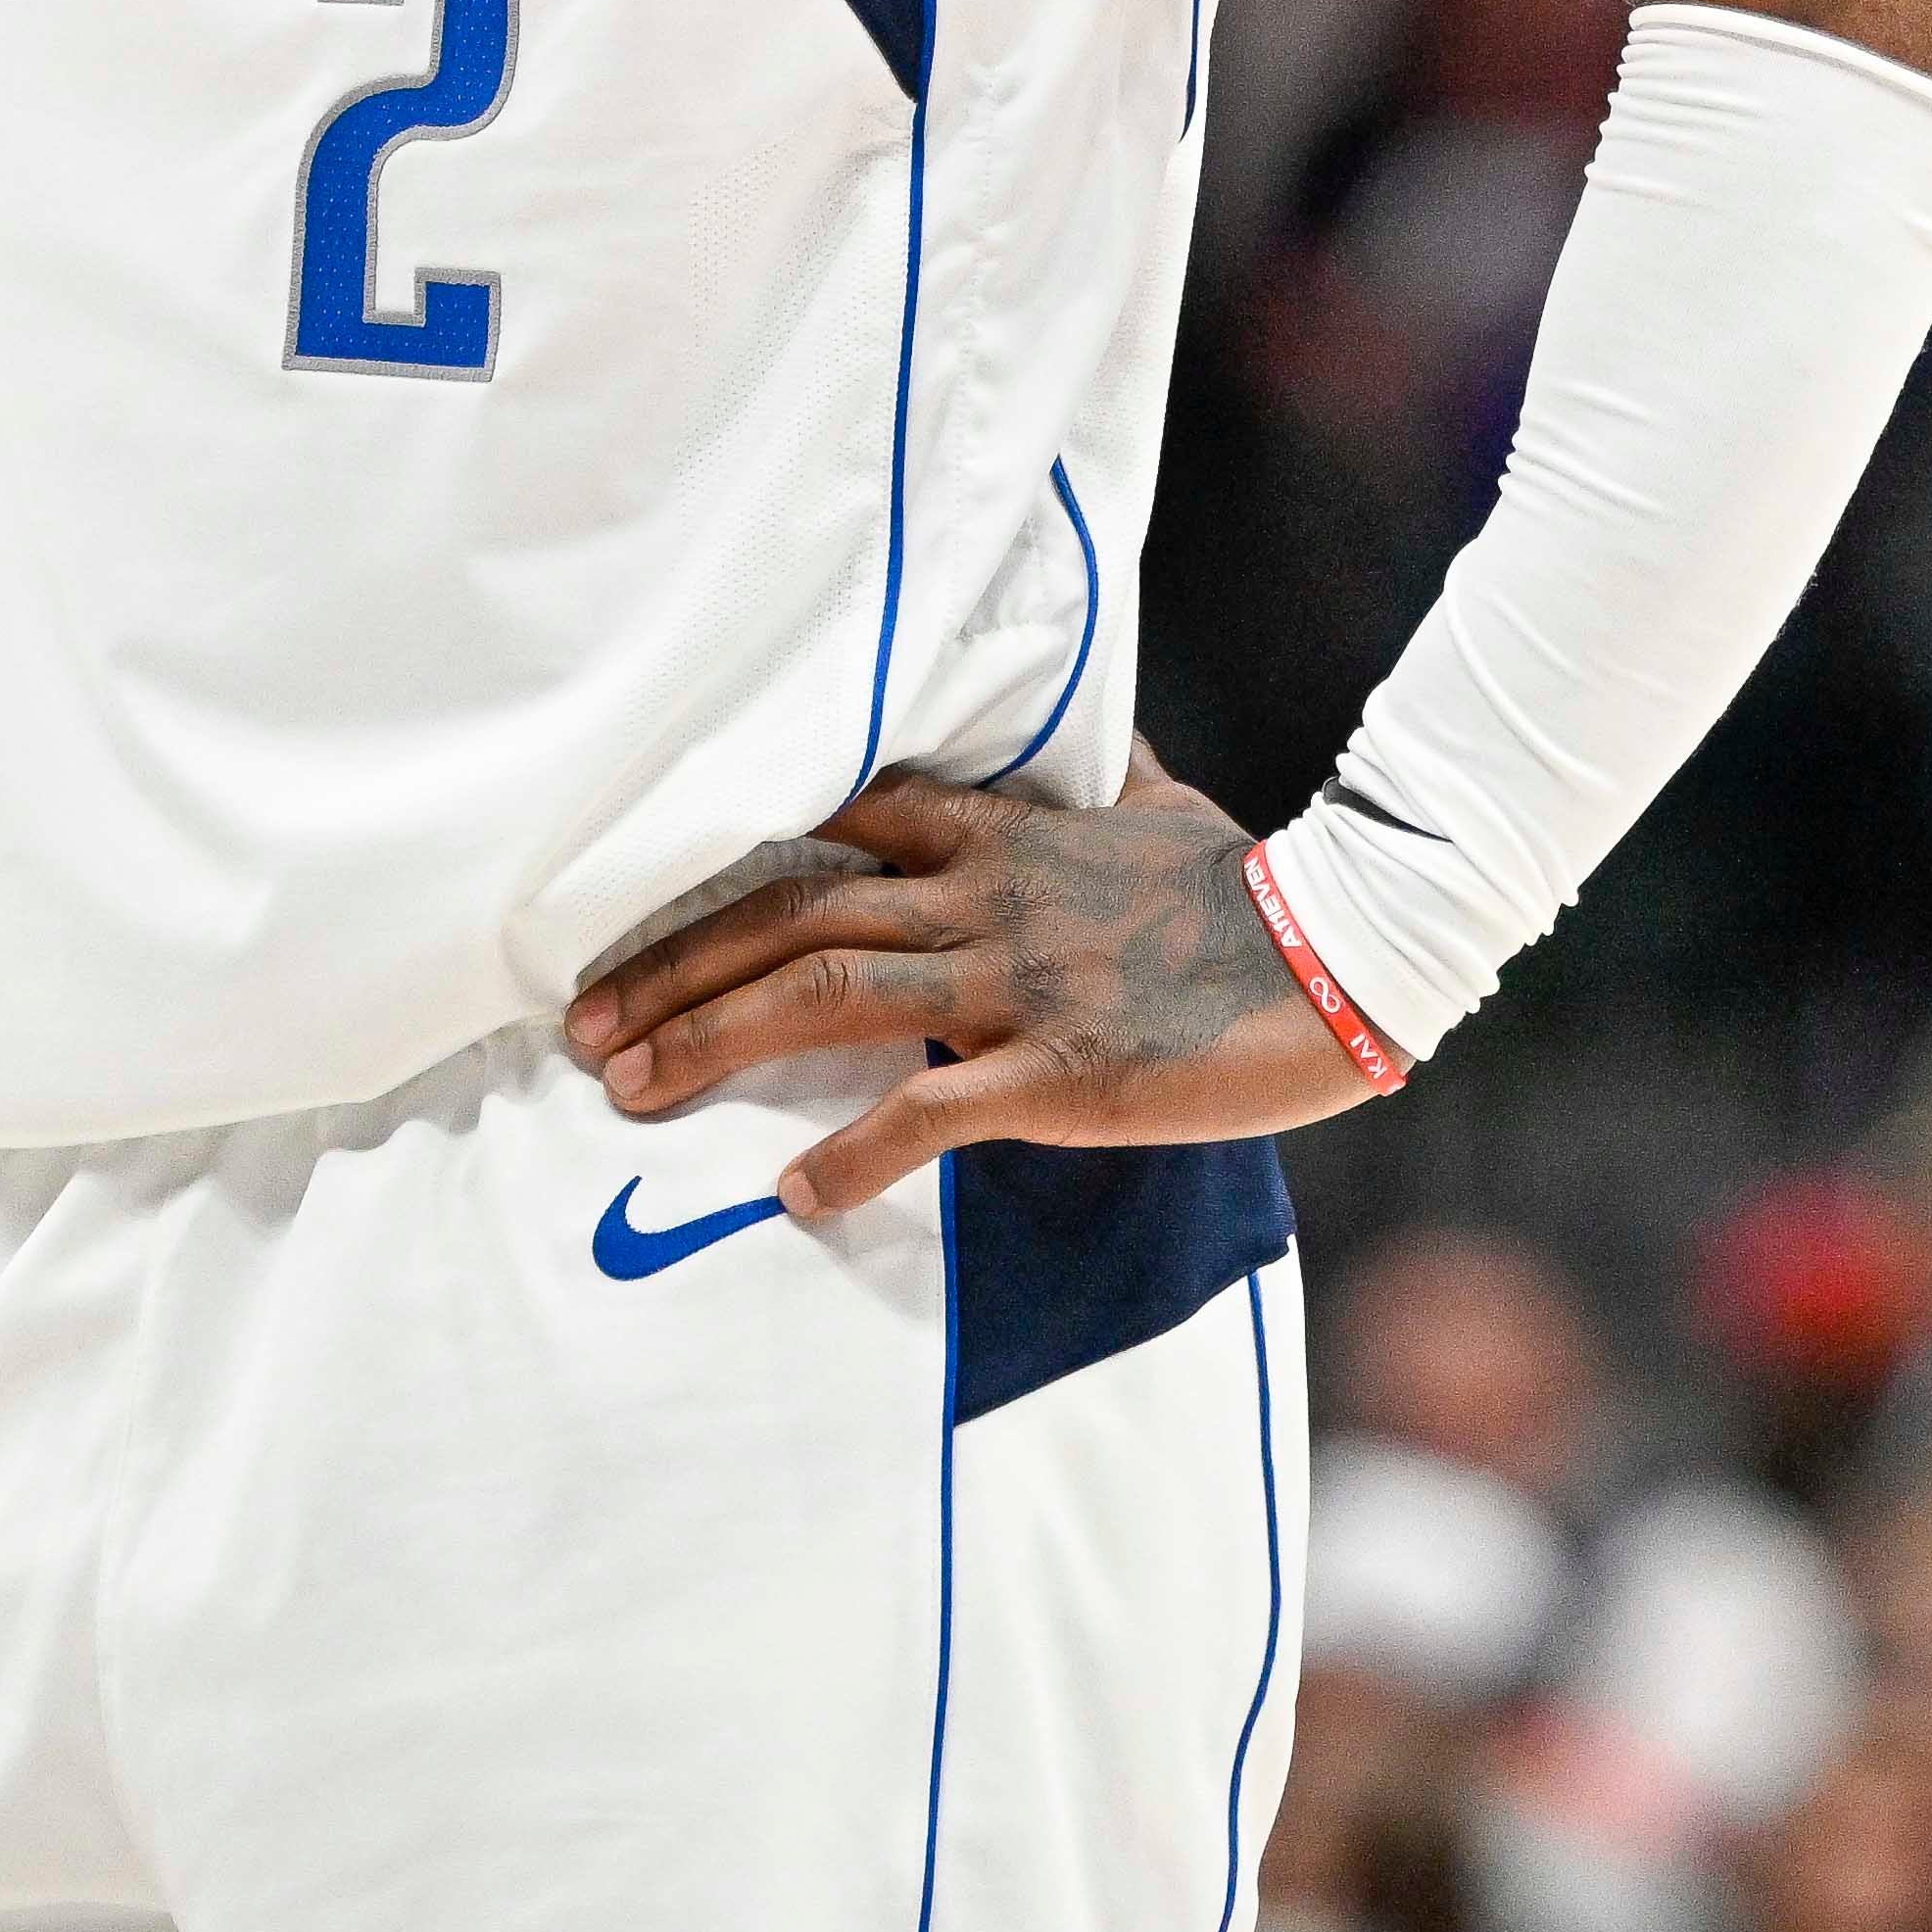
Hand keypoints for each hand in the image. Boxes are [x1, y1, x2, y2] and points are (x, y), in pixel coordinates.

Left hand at [564, 742, 1379, 1224]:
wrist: (1347, 954)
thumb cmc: (1253, 885)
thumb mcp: (1168, 805)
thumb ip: (1107, 776)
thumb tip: (1093, 738)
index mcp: (1002, 834)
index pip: (833, 814)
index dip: (724, 858)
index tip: (641, 905)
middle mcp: (986, 897)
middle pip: (790, 913)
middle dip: (673, 968)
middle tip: (584, 1025)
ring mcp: (1017, 984)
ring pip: (826, 995)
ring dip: (709, 1039)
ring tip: (627, 1087)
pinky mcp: (1057, 1074)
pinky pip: (927, 1113)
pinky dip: (849, 1156)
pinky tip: (794, 1193)